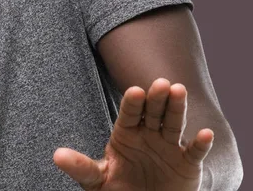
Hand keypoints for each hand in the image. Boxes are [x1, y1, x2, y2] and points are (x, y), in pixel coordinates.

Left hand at [53, 78, 213, 189]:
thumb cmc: (119, 188)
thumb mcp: (98, 179)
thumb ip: (82, 167)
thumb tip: (57, 156)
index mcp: (126, 132)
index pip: (129, 113)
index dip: (132, 102)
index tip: (135, 91)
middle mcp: (148, 133)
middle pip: (153, 111)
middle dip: (157, 97)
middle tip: (161, 82)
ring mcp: (168, 146)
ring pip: (173, 123)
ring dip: (177, 108)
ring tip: (179, 91)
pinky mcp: (187, 164)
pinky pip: (194, 152)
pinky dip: (200, 144)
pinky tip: (206, 134)